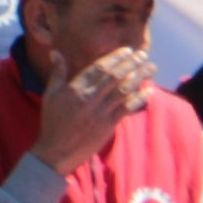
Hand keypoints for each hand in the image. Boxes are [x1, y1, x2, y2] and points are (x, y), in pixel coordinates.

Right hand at [37, 45, 152, 170]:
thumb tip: (55, 52)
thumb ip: (57, 73)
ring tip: (151, 68)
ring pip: (123, 90)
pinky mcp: (107, 126)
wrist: (56, 151)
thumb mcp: (50, 95)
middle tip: (143, 55)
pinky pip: (126, 109)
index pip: (99, 68)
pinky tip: (149, 91)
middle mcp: (89, 98)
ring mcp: (100, 112)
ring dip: (139, 77)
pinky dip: (139, 99)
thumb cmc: (52, 122)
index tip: (128, 50)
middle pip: (114, 76)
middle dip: (131, 63)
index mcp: (75, 88)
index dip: (115, 57)